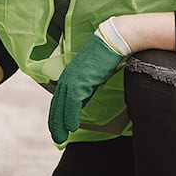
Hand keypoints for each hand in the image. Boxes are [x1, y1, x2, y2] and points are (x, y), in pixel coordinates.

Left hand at [48, 19, 129, 143]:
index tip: (60, 125)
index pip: (62, 96)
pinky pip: (73, 101)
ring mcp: (75, 77)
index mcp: (73, 74)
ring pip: (63, 104)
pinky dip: (71, 114)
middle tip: (57, 136)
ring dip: (61, 121)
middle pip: (59, 102)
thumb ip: (90, 86)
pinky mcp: (82, 79)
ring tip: (61, 136)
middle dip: (56, 121)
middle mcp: (70, 75)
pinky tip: (71, 126)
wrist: (118, 38)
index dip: (59, 112)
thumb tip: (89, 99)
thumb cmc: (113, 54)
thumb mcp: (98, 73)